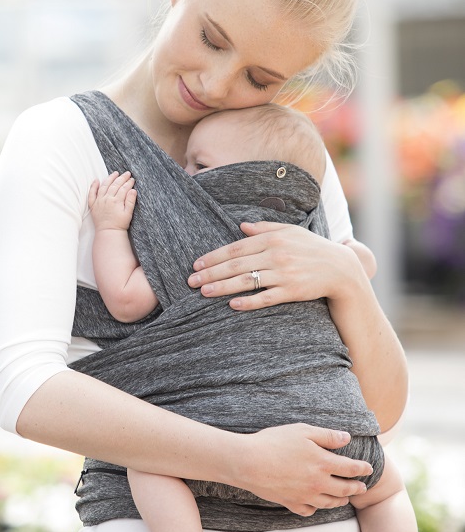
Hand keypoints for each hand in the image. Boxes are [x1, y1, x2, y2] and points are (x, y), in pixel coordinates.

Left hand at [88, 171, 137, 232]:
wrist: (108, 233)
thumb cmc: (119, 224)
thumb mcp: (128, 214)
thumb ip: (130, 201)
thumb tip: (133, 190)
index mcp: (116, 201)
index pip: (123, 188)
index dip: (128, 183)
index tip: (132, 179)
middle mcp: (107, 199)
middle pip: (115, 185)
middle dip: (122, 178)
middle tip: (127, 173)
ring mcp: (99, 201)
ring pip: (104, 186)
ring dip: (110, 178)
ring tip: (115, 173)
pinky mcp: (93, 205)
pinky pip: (91, 193)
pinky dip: (93, 186)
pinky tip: (97, 180)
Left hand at [187, 221, 362, 309]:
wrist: (341, 268)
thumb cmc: (311, 248)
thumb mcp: (290, 231)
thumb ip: (265, 228)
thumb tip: (241, 226)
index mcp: (273, 238)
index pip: (236, 248)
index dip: (214, 257)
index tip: (196, 265)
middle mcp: (276, 254)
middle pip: (236, 265)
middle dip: (211, 273)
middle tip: (191, 281)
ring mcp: (284, 273)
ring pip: (247, 281)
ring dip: (223, 287)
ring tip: (203, 293)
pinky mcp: (292, 291)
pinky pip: (266, 297)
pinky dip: (249, 301)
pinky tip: (232, 305)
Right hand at [232, 423, 371, 515]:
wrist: (248, 462)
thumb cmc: (274, 442)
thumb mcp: (302, 431)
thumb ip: (327, 436)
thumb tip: (346, 438)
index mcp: (323, 463)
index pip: (350, 468)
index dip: (362, 468)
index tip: (369, 468)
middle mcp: (318, 483)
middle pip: (344, 489)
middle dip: (356, 488)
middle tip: (362, 487)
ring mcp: (305, 495)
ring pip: (329, 503)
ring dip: (340, 500)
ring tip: (345, 498)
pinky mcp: (290, 502)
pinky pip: (308, 510)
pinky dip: (315, 509)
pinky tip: (316, 505)